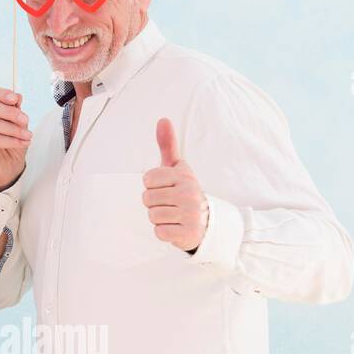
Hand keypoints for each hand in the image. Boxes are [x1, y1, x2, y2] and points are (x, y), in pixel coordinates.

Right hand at [0, 87, 31, 189]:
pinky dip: (11, 140)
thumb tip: (18, 96)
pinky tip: (22, 143)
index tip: (15, 99)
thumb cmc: (12, 143)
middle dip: (11, 113)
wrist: (9, 167)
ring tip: (28, 136)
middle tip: (26, 121)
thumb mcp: (19, 125)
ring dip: (14, 129)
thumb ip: (17, 111)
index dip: (2, 93)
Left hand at [142, 118, 208, 252]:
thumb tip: (163, 119)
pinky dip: (164, 232)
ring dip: (159, 218)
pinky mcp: (188, 234)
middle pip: (147, 198)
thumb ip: (168, 146)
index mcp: (184, 177)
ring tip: (173, 215)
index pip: (147, 179)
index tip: (167, 188)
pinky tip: (176, 227)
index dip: (152, 186)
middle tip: (170, 204)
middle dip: (154, 203)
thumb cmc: (184, 191)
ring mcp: (191, 215)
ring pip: (152, 215)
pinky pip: (159, 232)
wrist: (206, 222)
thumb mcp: (177, 168)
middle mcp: (190, 194)